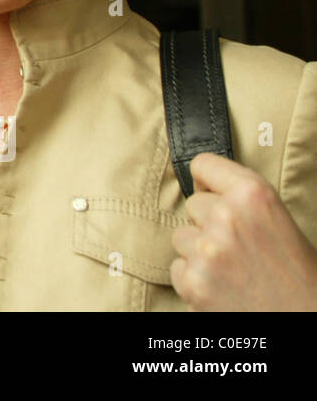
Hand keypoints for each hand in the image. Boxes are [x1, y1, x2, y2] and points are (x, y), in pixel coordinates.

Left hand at [170, 152, 316, 310]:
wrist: (306, 319)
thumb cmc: (300, 275)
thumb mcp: (279, 221)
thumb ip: (243, 200)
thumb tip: (203, 184)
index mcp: (253, 195)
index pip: (203, 163)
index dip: (208, 180)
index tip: (212, 190)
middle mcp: (227, 217)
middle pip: (193, 204)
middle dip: (209, 222)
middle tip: (239, 245)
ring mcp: (206, 251)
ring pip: (181, 236)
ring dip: (199, 251)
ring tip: (233, 268)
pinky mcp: (193, 282)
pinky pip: (178, 267)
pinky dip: (194, 278)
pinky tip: (222, 286)